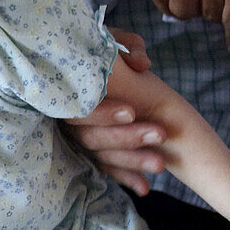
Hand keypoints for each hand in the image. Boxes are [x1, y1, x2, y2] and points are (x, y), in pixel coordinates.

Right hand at [66, 28, 164, 194]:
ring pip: (102, 156)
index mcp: (68, 93)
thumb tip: (140, 63)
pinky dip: (126, 178)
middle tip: (159, 134)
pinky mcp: (92, 152)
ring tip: (161, 164)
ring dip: (132, 161)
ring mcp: (79, 139)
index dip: (104, 113)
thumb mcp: (116, 40)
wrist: (97, 67)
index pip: (80, 110)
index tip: (132, 112)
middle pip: (92, 136)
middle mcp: (68, 121)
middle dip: (127, 138)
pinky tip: (145, 188)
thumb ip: (128, 46)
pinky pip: (107, 169)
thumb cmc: (108, 51)